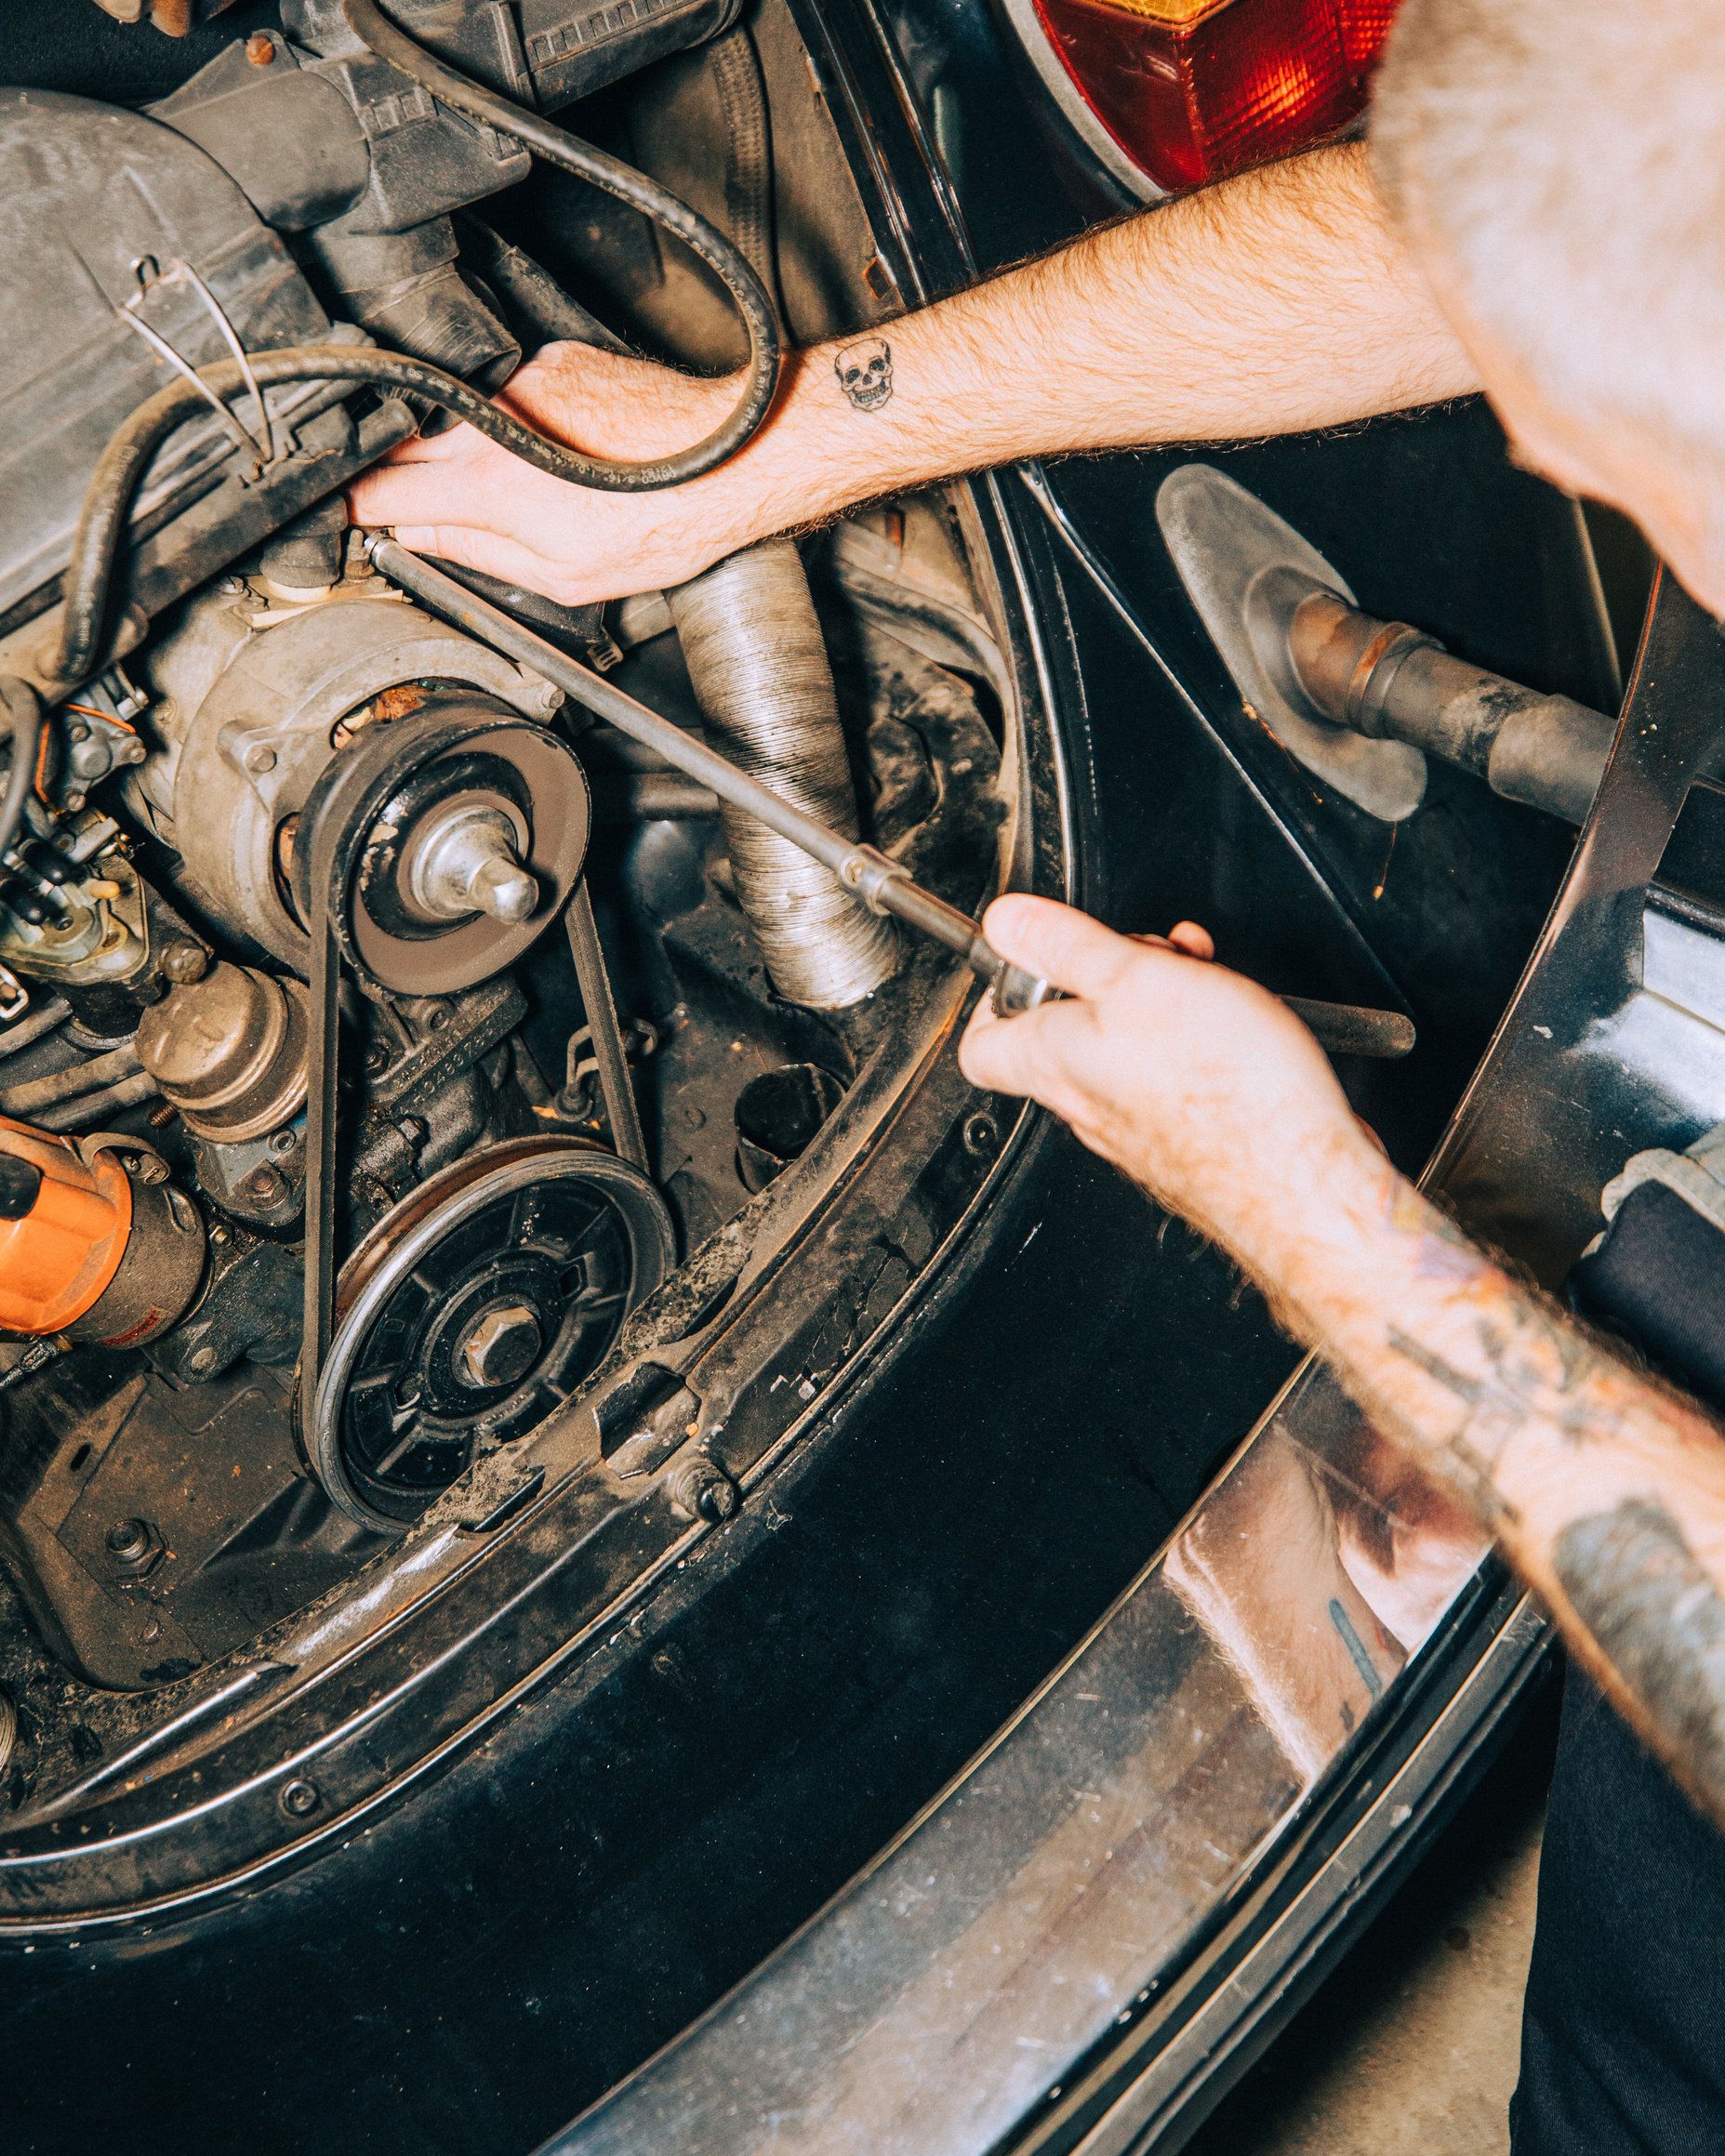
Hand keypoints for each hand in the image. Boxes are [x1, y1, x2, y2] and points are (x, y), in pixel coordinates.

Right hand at [345, 342, 774, 604]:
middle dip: (388, 474)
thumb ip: (478, 555)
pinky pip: (496, 392)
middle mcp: (492, 421)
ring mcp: (520, 382)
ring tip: (482, 486)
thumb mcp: (564, 576)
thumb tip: (419, 539)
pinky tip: (536, 451)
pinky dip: (497, 420)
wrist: (729, 458)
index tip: (337, 518)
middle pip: (402, 444)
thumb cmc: (666, 522)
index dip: (349, 508)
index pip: (381, 490)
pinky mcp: (550, 359)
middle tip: (389, 505)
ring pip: (448, 413)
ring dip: (446, 445)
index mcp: (489, 485)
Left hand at [959, 896, 1385, 1281]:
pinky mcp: (1181, 1142)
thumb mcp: (1135, 977)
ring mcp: (1131, 1128)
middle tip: (1146, 955)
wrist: (1300, 1176)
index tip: (1035, 958)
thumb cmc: (1225, 1089)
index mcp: (1052, 1061)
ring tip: (1200, 978)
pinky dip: (1191, 1040)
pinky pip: (1167, 1080)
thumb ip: (1064, 945)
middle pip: (1063, 1032)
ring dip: (1158, 1000)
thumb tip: (1003, 923)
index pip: (980, 1042)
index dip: (999, 994)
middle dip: (1106, 977)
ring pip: (1121, 1050)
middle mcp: (1082, 1103)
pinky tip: (1230, 1023)